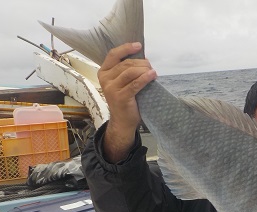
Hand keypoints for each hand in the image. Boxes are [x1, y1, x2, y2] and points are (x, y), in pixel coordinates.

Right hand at [98, 42, 156, 161]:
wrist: (123, 121)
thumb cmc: (125, 100)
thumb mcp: (122, 82)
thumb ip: (127, 71)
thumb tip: (143, 58)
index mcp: (103, 72)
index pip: (113, 55)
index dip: (126, 48)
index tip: (138, 46)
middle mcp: (105, 79)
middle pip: (125, 63)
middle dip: (141, 63)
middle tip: (150, 66)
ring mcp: (111, 88)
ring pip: (131, 72)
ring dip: (144, 70)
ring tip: (152, 72)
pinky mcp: (120, 97)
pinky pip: (135, 84)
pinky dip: (145, 78)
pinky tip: (153, 75)